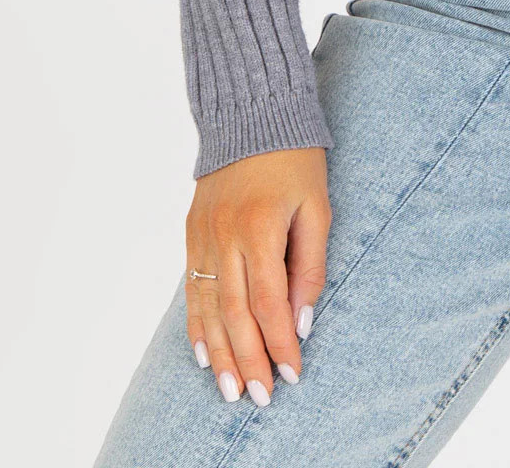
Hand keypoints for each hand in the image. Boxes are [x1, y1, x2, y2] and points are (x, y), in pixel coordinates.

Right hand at [184, 147, 329, 403]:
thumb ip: (310, 265)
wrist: (252, 112)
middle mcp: (225, 236)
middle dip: (249, 360)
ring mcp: (203, 236)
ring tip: (231, 389)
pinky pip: (191, 288)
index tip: (292, 373)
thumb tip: (302, 320)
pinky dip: (197, 325)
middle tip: (260, 397)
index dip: (280, 343)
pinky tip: (204, 353)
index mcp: (261, 228)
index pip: (269, 302)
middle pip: (235, 314)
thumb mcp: (317, 206)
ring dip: (220, 354)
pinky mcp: (191, 233)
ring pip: (209, 308)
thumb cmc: (295, 158)